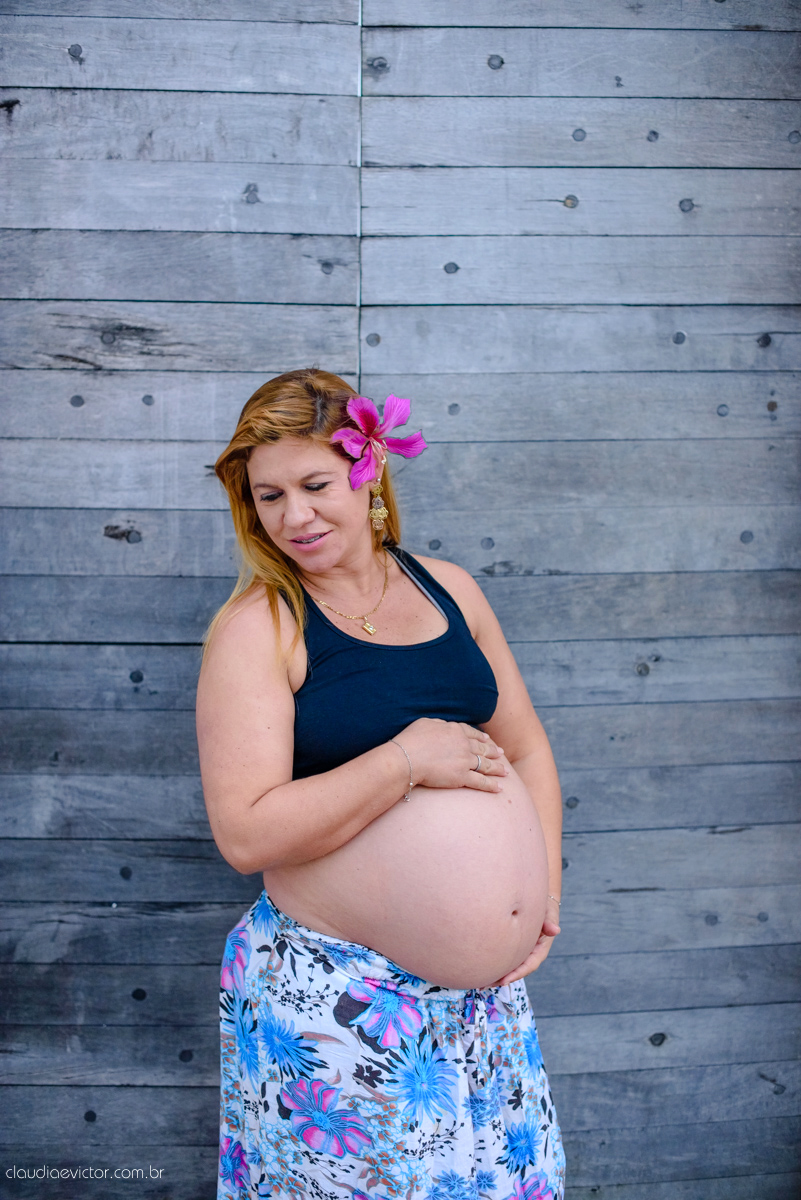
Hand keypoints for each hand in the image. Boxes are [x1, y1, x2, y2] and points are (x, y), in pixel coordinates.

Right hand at [393, 717, 507, 793]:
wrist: (408, 758)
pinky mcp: (462, 777)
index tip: (487, 740)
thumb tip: (442, 726)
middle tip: (501, 753)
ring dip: (497, 769)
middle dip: (493, 752)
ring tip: (505, 772)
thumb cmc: (411, 740)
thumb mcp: (425, 723)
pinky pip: (480, 782)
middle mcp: (463, 744)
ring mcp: (464, 761)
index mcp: (455, 730)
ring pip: (485, 765)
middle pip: (482, 749)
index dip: (480, 738)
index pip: (472, 733)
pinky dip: (491, 785)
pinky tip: (499, 788)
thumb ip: (438, 724)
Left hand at [490, 902, 561, 986]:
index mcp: (540, 948)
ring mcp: (522, 950)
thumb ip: (550, 922)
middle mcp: (531, 952)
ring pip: (510, 965)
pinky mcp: (514, 946)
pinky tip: (483, 968)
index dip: (517, 974)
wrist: (539, 899)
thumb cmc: (545, 907)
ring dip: (497, 974)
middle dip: (503, 979)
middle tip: (487, 985)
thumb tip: (555, 930)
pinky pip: (505, 957)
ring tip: (480, 982)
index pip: (529, 965)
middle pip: (517, 970)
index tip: (503, 981)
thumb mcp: (549, 913)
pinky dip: (496, 963)